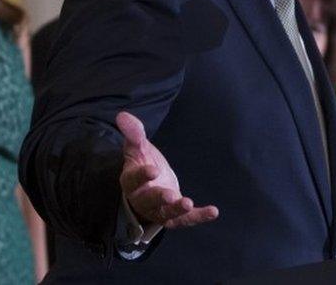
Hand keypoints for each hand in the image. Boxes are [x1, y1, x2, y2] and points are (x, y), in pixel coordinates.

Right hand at [116, 111, 218, 228]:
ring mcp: (159, 210)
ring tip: (187, 203)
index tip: (153, 170)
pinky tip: (213, 211)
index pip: (135, 180)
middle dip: (159, 198)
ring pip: (166, 214)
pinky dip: (198, 216)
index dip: (142, 176)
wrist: (147, 187)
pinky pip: (185, 220)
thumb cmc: (142, 164)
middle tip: (169, 195)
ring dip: (177, 210)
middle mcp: (143, 200)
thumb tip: (123, 115)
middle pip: (149, 201)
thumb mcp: (138, 148)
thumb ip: (134, 134)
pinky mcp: (174, 216)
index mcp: (132, 182)